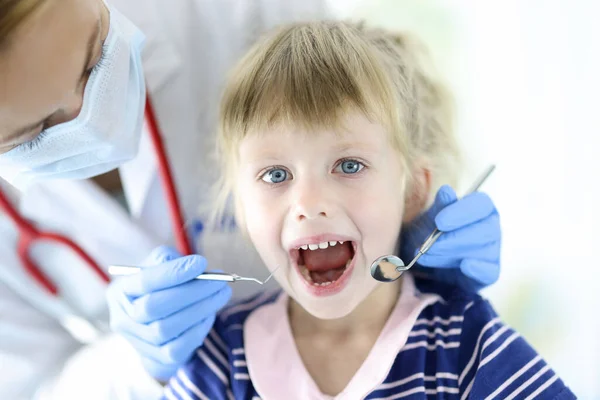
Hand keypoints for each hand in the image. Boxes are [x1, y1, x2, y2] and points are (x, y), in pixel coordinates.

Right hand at [107, 246, 231, 381]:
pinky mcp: (154, 360)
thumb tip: (196, 267)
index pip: (145, 281)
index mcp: (120, 291)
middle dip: (192, 292)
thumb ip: (170, 261)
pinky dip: (197, 331)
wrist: (158, 318)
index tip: (201, 263)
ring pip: (165, 329)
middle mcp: (122, 318)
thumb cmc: (161, 285)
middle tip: (219, 281)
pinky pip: (176, 349)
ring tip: (220, 294)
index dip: (174, 273)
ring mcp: (136, 342)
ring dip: (200, 310)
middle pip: (154, 307)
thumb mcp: (159, 266)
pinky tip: (209, 315)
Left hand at [400, 185, 500, 291]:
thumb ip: (440, 206)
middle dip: (454, 239)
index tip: (439, 222)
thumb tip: (446, 191)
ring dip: (451, 255)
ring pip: (482, 252)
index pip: (481, 204)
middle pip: (485, 230)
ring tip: (426, 256)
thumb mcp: (432, 216)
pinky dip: (478, 270)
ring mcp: (492, 250)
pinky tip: (464, 266)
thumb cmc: (433, 230)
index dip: (461, 212)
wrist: (429, 257)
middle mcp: (491, 227)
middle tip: (429, 246)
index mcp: (481, 208)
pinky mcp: (488, 273)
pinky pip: (490, 273)